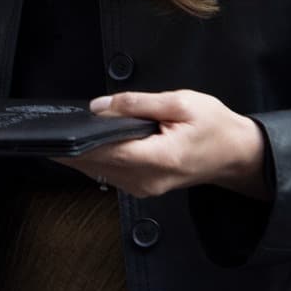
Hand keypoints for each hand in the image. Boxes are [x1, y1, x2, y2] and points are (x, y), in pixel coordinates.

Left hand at [61, 91, 268, 197]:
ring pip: (99, 171)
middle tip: (53, 127)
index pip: (105, 152)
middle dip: (73, 146)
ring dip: (82, 153)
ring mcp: (144, 187)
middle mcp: (148, 179)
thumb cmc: (215, 127)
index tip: (55, 132)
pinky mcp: (142, 186)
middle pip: (96, 164)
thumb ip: (137, 103)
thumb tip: (101, 106)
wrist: (238, 154)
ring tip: (68, 132)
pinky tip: (89, 143)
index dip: (77, 142)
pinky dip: (96, 158)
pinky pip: (109, 174)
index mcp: (159, 158)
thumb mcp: (181, 102)